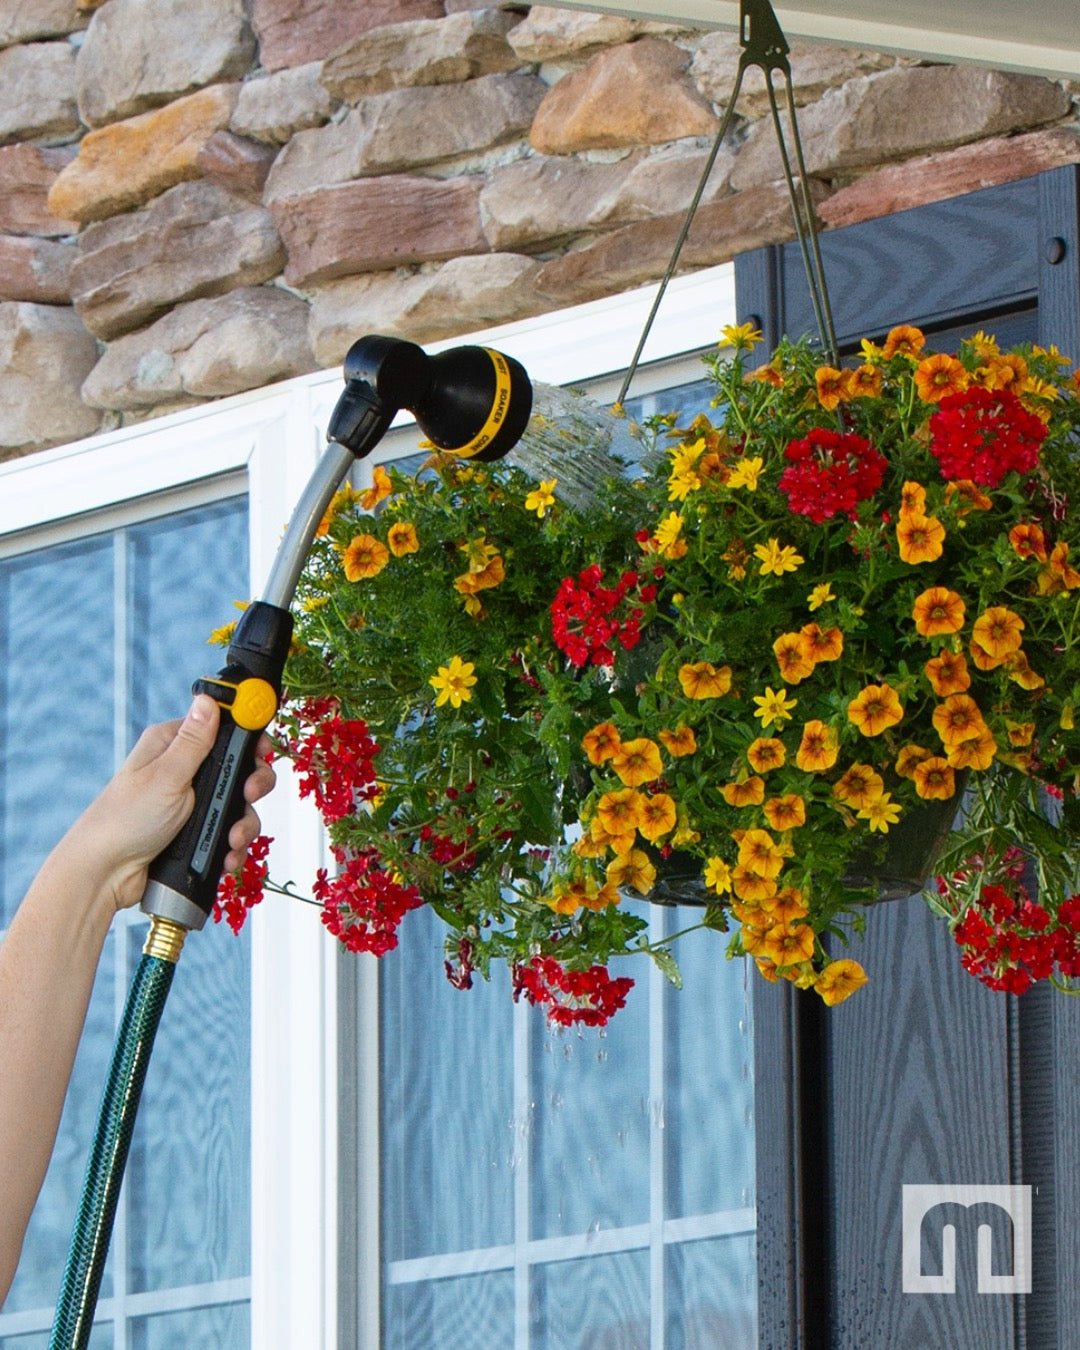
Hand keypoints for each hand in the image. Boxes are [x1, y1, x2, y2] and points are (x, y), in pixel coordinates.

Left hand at [63, 694, 275, 911]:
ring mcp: (191, 803)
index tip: (263, 750)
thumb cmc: (124, 820)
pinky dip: (233, 844)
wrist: (106, 874)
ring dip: (243, 824)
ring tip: (231, 839)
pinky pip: (227, 831)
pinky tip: (225, 855)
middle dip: (251, 787)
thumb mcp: (166, 775)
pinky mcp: (195, 830)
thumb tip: (208, 699)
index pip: (223, 730)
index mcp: (173, 746)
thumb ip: (195, 741)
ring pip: (237, 805)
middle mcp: (185, 771)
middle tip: (249, 795)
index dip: (248, 739)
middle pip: (238, 769)